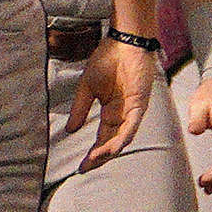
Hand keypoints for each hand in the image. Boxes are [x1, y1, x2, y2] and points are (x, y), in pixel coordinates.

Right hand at [79, 36, 152, 165]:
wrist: (123, 42)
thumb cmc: (107, 60)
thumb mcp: (87, 88)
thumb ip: (80, 109)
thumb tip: (71, 131)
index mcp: (110, 111)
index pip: (102, 137)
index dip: (92, 153)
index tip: (80, 166)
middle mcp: (122, 114)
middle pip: (112, 142)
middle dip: (100, 157)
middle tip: (86, 168)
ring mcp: (132, 109)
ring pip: (123, 137)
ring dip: (110, 150)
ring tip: (96, 159)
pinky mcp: (140, 103)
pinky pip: (132, 124)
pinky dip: (124, 136)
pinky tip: (114, 147)